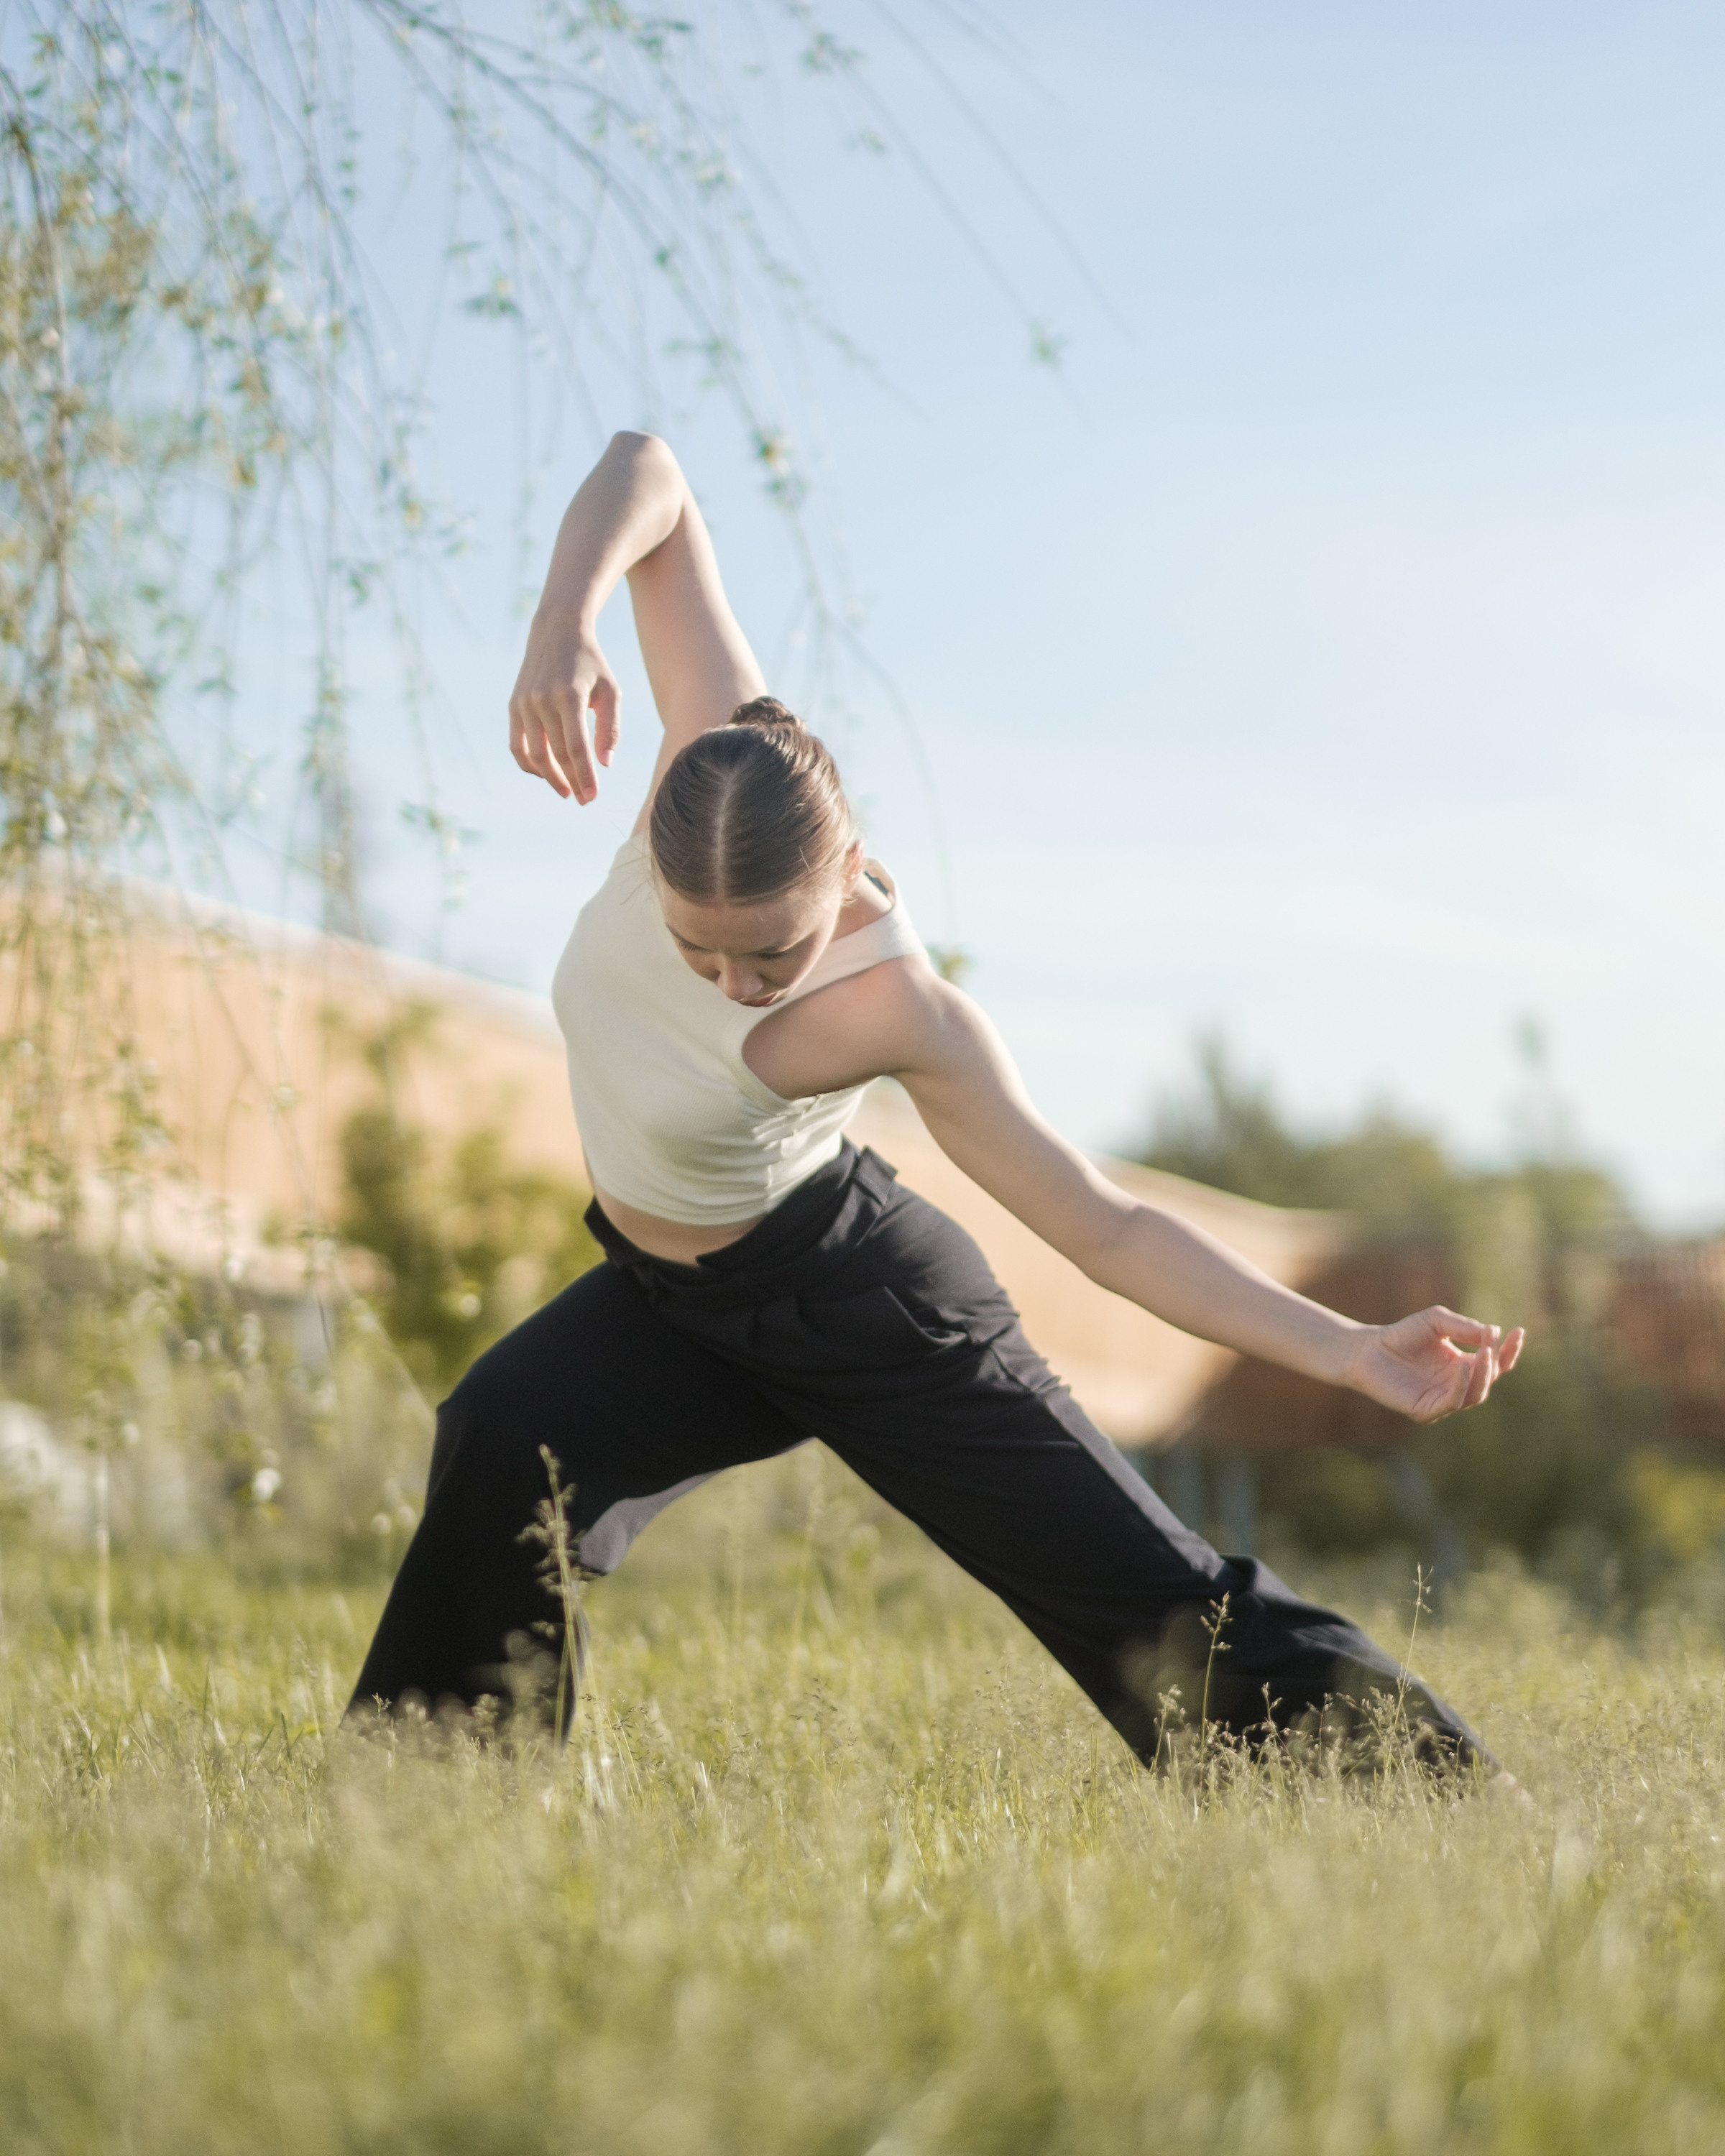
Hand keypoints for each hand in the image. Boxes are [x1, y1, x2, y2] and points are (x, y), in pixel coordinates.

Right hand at [508, 612, 620, 803]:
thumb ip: (610, 727)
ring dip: (551, 778)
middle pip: (556, 754)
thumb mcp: (610, 690)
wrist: (556, 632)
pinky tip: (547, 774)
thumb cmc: (590, 664)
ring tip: (568, 791)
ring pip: (535, 753)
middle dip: (572, 780)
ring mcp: (524, 703)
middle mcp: (542, 699)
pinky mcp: (514, 706)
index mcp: (568, 695)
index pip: (576, 746)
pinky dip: (530, 764)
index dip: (584, 775)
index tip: (593, 798)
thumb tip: (605, 764)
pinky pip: (518, 745)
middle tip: (585, 800)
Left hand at [1344, 1307, 1525, 1423]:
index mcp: (1463, 1366)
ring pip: (1475, 1395)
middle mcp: (1457, 1385)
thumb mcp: (1436, 1321)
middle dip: (1495, 1363)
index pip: (1496, 1363)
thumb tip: (1493, 1334)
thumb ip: (1463, 1327)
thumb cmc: (1401, 1334)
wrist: (1366, 1349)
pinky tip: (1463, 1368)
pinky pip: (1451, 1403)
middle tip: (1490, 1346)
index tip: (1519, 1332)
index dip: (1510, 1351)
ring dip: (1482, 1376)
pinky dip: (1461, 1387)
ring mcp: (1443, 1400)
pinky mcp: (1426, 1410)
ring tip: (1483, 1354)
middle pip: (1489, 1380)